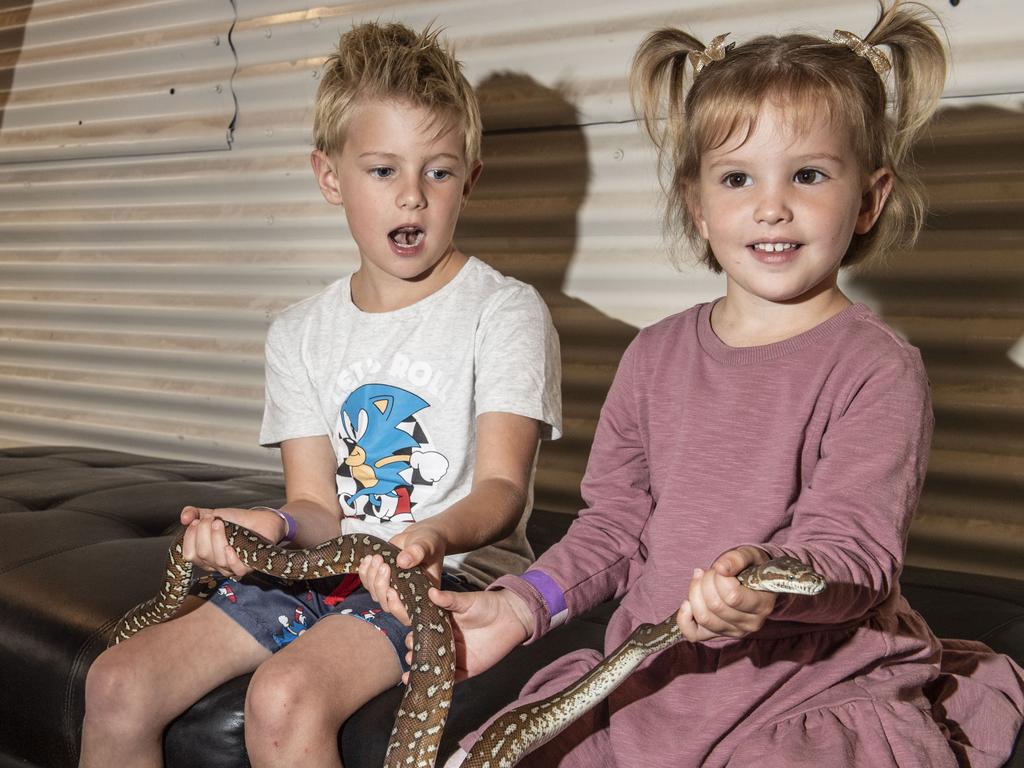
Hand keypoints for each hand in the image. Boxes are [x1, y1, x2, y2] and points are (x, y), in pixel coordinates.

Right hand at [180, 506, 284, 578]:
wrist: (261, 520)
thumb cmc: (237, 520)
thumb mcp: (211, 514)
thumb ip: (194, 513)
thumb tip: (184, 518)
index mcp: (205, 554)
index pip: (189, 554)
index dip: (190, 538)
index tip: (196, 521)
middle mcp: (215, 563)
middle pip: (202, 555)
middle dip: (204, 534)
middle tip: (212, 519)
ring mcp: (230, 566)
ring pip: (218, 560)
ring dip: (218, 538)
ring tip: (221, 523)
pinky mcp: (246, 567)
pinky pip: (235, 569)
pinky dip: (231, 558)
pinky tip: (231, 547)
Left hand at [358, 522, 446, 623]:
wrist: (418, 537)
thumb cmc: (428, 542)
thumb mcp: (426, 544)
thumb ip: (417, 552)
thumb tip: (402, 561)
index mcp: (423, 593)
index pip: (408, 613)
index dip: (397, 608)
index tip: (392, 590)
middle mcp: (407, 596)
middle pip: (387, 605)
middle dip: (381, 586)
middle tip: (383, 564)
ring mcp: (393, 589)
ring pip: (376, 595)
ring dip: (372, 577)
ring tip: (376, 558)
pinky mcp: (382, 581)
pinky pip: (368, 584)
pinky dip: (364, 573)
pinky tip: (367, 559)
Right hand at [402, 587, 530, 683]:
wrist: (511, 617)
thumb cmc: (486, 605)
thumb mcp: (466, 601)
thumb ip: (449, 600)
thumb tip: (430, 592)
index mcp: (441, 624)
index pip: (421, 631)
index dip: (412, 635)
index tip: (408, 638)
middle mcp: (444, 642)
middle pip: (424, 650)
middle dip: (414, 653)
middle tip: (411, 654)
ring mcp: (454, 656)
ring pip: (433, 666)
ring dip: (421, 670)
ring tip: (411, 673)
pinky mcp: (466, 669)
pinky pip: (451, 678)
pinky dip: (439, 682)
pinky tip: (428, 683)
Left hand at [675, 545, 776, 641]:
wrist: (754, 582)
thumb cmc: (751, 568)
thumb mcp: (749, 556)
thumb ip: (736, 559)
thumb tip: (720, 568)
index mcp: (762, 605)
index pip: (732, 597)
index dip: (719, 578)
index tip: (720, 568)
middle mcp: (750, 624)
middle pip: (715, 606)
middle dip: (705, 582)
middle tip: (710, 572)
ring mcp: (733, 632)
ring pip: (704, 618)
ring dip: (695, 594)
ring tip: (701, 581)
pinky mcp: (716, 635)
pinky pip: (693, 634)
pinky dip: (684, 618)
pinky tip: (688, 602)